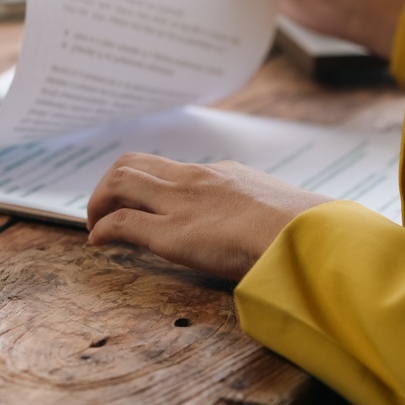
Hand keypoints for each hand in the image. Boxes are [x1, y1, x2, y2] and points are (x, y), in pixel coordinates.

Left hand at [86, 153, 331, 279]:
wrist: (309, 239)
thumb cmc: (306, 232)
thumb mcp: (280, 210)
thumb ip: (262, 212)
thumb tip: (272, 229)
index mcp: (222, 174)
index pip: (170, 168)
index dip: (145, 181)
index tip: (139, 200)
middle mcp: (194, 180)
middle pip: (133, 163)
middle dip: (110, 183)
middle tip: (104, 209)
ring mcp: (180, 203)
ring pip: (119, 182)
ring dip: (99, 202)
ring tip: (95, 224)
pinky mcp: (170, 233)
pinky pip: (122, 223)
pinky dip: (102, 230)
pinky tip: (98, 242)